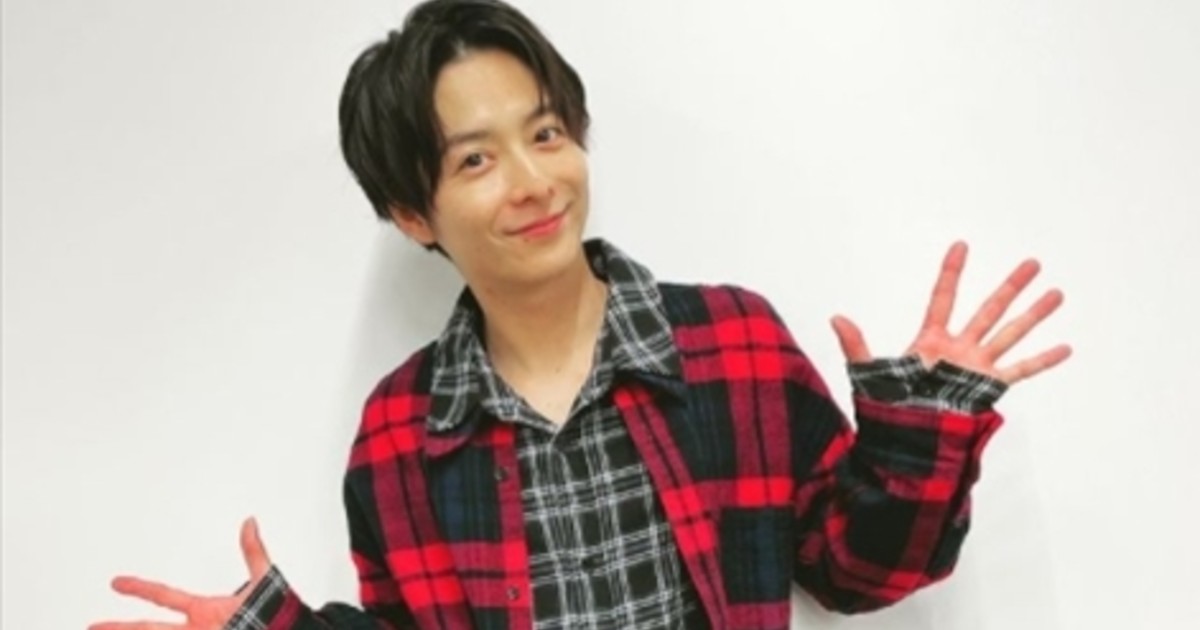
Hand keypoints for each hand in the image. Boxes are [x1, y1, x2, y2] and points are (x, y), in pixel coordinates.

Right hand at [89, 517, 271, 629]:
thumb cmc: (277, 614)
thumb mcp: (263, 580)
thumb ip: (253, 551)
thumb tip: (250, 522)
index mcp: (204, 611)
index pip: (164, 597)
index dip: (139, 588)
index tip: (115, 582)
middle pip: (148, 629)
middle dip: (119, 627)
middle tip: (91, 625)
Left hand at [831, 241, 1071, 384]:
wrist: (906, 439)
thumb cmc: (887, 408)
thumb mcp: (868, 372)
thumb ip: (855, 345)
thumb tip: (836, 318)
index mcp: (931, 340)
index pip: (943, 297)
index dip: (952, 272)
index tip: (961, 245)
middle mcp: (959, 348)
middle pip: (989, 308)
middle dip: (1011, 286)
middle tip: (1033, 262)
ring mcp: (977, 366)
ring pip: (1011, 332)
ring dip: (1034, 314)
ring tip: (1056, 293)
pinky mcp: (990, 387)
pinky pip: (1021, 370)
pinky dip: (1043, 360)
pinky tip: (1064, 347)